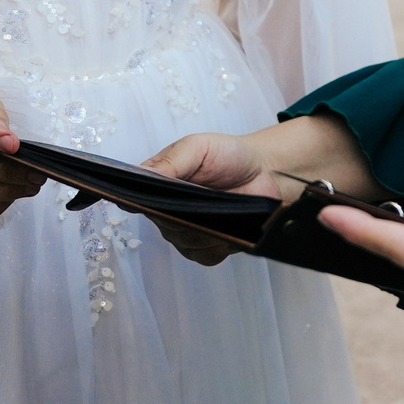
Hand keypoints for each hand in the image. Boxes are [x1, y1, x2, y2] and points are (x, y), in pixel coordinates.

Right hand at [140, 115, 377, 265]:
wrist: (269, 171)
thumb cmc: (231, 155)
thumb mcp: (196, 148)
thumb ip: (169, 163)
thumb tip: (139, 177)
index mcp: (159, 183)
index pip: (134, 198)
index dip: (139, 201)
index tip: (152, 199)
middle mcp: (168, 210)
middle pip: (159, 223)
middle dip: (179, 214)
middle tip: (202, 197)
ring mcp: (187, 231)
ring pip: (181, 242)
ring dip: (201, 229)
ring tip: (221, 210)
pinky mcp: (208, 247)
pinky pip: (202, 256)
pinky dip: (216, 246)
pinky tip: (228, 229)